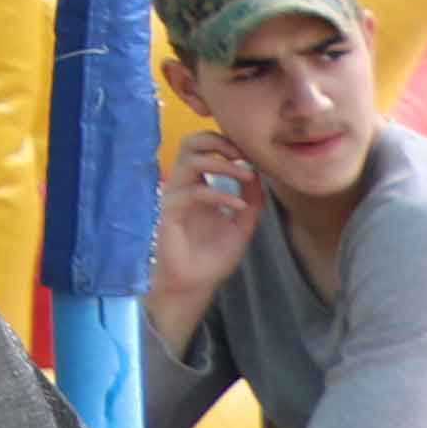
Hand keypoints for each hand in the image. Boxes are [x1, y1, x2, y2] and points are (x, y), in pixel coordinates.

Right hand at [151, 131, 260, 326]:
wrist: (193, 285)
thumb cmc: (210, 257)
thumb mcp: (241, 226)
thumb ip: (250, 202)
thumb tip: (258, 175)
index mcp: (197, 186)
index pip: (203, 148)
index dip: (226, 144)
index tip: (250, 155)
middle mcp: (183, 186)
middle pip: (190, 143)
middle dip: (218, 142)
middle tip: (242, 155)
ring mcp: (174, 196)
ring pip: (190, 161)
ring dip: (222, 164)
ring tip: (246, 176)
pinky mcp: (168, 212)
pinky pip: (192, 192)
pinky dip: (219, 195)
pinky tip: (238, 206)